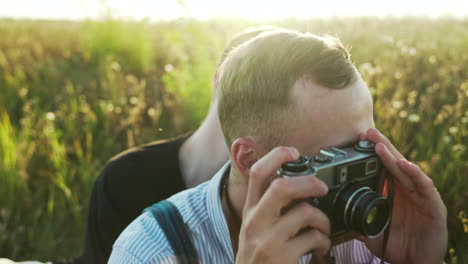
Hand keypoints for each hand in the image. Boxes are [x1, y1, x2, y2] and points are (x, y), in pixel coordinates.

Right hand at [235, 147, 330, 263]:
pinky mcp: (280, 257)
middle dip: (309, 182)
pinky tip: (320, 249)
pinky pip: (313, 238)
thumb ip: (269, 207)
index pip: (257, 173)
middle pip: (282, 187)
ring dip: (323, 219)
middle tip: (323, 187)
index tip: (294, 152)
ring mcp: (266, 240)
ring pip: (304, 212)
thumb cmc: (259, 257)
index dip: (276, 156)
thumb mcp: (255, 228)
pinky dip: (324, 242)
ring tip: (323, 229)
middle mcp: (254, 222)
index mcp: (250, 210)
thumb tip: (296, 183)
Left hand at [360, 128, 447, 263]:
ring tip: (378, 145)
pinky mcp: (433, 206)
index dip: (370, 154)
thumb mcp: (370, 229)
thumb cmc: (396, 244)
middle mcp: (406, 189)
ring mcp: (420, 195)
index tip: (355, 140)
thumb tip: (332, 216)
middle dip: (379, 146)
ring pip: (406, 171)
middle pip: (392, 163)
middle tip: (366, 132)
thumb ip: (355, 219)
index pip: (381, 167)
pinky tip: (404, 165)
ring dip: (392, 156)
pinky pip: (424, 187)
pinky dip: (414, 174)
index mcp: (392, 191)